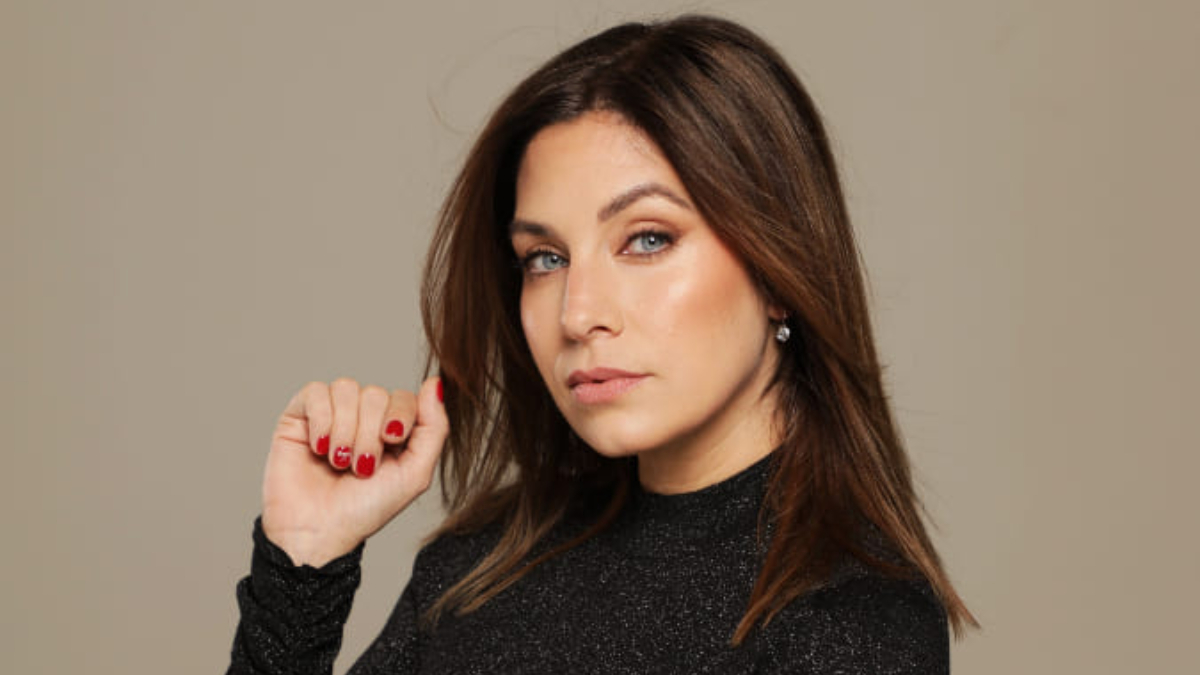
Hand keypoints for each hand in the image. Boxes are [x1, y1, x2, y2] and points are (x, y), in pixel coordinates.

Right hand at [260, 376, 447, 566]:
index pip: (404, 397)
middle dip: (369, 435)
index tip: (390, 442)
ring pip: (346, 389)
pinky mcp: (299, 415)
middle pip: (375, 394)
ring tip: (339, 462)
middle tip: (360, 467)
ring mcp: (331, 413)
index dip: (399, 416)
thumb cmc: (366, 509)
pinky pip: (316, 391)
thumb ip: (434, 427)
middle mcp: (362, 416)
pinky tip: (319, 447)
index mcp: (391, 428)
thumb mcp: (414, 474)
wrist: (319, 531)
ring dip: (345, 431)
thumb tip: (435, 382)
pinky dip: (321, 420)